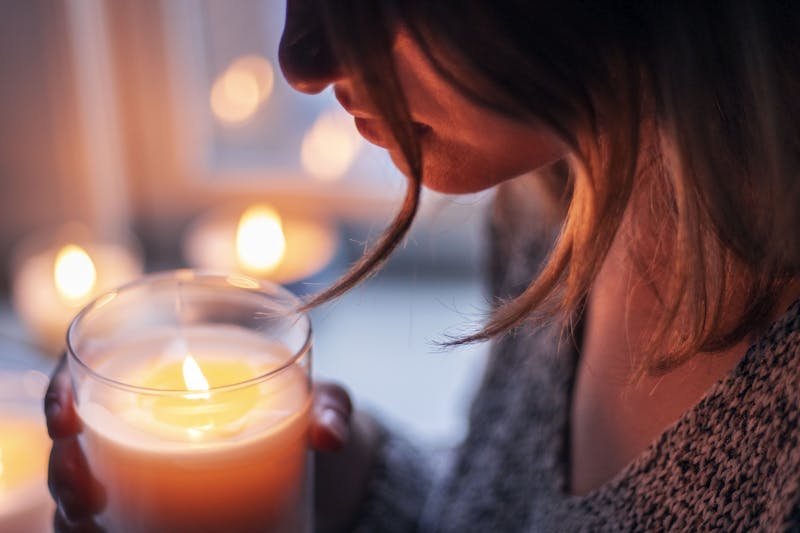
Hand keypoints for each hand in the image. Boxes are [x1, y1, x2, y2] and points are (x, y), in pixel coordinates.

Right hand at [45, 355, 376, 532]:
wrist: (319, 469)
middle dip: (65, 469)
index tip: (67, 415)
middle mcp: (150, 429)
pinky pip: (113, 526)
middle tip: (87, 494)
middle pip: (77, 444)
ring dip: (71, 512)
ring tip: (94, 525)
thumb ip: (331, 406)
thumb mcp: (323, 403)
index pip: (96, 374)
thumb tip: (328, 434)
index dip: (61, 391)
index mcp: (175, 383)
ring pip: (83, 493)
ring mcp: (149, 478)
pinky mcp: (158, 515)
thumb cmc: (307, 417)